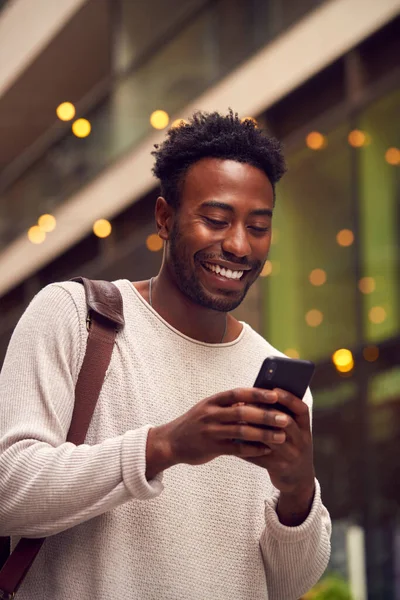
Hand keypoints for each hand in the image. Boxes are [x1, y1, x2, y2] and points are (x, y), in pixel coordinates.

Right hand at [146, 388, 287, 478]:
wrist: (170, 442)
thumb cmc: (196, 423)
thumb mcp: (208, 408)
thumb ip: (229, 405)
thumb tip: (256, 400)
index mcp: (212, 401)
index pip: (237, 393)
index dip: (257, 393)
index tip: (275, 394)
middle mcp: (211, 414)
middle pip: (242, 412)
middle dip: (265, 415)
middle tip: (284, 418)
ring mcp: (210, 431)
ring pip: (241, 431)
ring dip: (264, 434)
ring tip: (281, 436)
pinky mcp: (211, 448)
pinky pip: (236, 449)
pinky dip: (253, 449)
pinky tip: (266, 450)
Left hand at [244, 388, 315, 524]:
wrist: (299, 480)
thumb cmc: (290, 447)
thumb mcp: (295, 433)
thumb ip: (283, 417)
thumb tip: (258, 396)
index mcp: (305, 429)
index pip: (301, 410)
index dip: (288, 398)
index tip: (274, 389)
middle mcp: (302, 441)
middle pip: (286, 422)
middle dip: (267, 411)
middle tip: (249, 403)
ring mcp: (292, 455)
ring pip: (272, 439)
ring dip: (254, 428)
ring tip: (239, 420)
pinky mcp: (280, 468)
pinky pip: (261, 456)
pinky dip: (247, 448)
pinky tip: (235, 442)